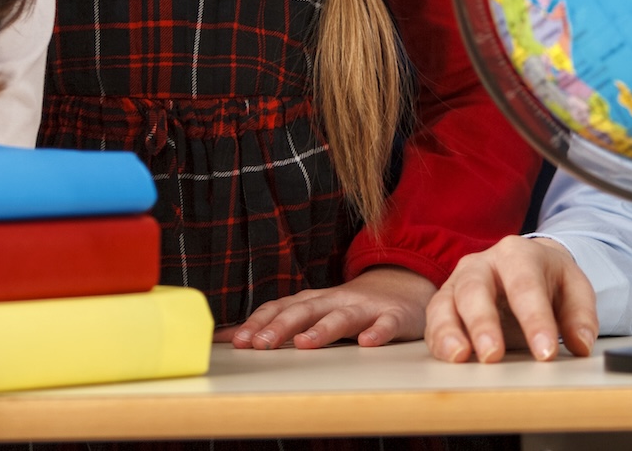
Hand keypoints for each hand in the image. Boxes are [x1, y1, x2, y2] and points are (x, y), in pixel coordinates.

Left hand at [224, 264, 435, 349]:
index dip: (259, 323)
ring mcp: (365, 308)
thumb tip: (227, 336)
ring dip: (323, 329)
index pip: (282, 307)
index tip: (237, 341)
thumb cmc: (352, 305)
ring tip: (305, 343)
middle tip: (260, 344)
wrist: (405, 286)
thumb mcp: (315, 310)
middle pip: (306, 310)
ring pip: (342, 317)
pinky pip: (386, 324)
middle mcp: (336, 300)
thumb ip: (277, 322)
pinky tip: (368, 343)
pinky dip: (377, 332)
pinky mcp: (393, 316)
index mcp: (315, 300)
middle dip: (281, 326)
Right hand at [424, 236, 594, 363]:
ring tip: (459, 357)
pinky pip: (433, 320)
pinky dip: (438, 341)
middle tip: (493, 355)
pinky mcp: (443, 303)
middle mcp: (481, 264)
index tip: (545, 353)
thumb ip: (580, 315)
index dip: (535, 320)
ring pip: (445, 303)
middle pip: (475, 289)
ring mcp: (457, 282)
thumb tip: (581, 344)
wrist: (523, 264)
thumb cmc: (548, 279)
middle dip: (482, 323)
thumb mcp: (573, 288)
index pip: (525, 285)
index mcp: (517, 254)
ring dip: (448, 332)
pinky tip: (449, 358)